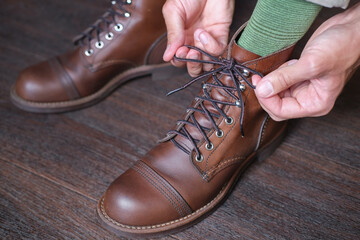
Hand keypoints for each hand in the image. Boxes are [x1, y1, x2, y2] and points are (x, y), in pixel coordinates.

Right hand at [162, 0, 233, 76]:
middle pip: (194, 67)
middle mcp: (194, 42)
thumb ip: (172, 35)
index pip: (179, 60)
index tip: (178, 51)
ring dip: (201, 59)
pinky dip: (210, 46)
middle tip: (188, 53)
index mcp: (181, 38)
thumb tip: (167, 56)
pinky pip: (217, 51)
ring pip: (207, 63)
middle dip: (191, 65)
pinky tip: (203, 33)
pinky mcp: (221, 35)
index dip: (179, 60)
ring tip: (195, 46)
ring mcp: (208, 40)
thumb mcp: (173, 12)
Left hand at [253, 2, 359, 120]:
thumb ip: (284, 78)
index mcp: (315, 104)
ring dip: (271, 81)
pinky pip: (279, 80)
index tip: (259, 84)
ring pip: (276, 93)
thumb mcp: (311, 64)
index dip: (267, 99)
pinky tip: (288, 63)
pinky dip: (276, 73)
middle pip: (276, 105)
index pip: (281, 111)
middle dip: (266, 92)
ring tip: (282, 67)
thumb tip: (263, 89)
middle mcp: (308, 99)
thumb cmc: (342, 48)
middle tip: (259, 77)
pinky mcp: (299, 76)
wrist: (351, 29)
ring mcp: (303, 88)